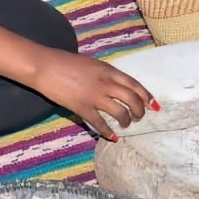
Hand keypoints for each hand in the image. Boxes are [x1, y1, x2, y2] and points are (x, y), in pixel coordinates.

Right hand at [33, 52, 153, 140]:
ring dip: (126, 121)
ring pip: (119, 112)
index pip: (134, 84)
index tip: (153, 104)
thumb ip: (106, 74)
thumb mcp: (93, 64)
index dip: (146, 95)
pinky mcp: (81, 108)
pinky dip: (107, 131)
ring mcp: (94, 96)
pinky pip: (99, 123)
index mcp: (109, 70)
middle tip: (139, 117)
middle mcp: (105, 83)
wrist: (46, 66)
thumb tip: (117, 85)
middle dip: (139, 110)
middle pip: (131, 99)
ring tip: (126, 124)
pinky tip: (111, 136)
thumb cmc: (67, 62)